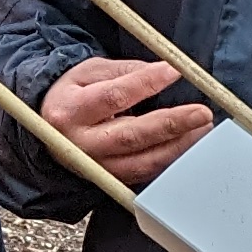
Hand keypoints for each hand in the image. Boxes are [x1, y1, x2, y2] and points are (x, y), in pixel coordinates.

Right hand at [41, 54, 215, 188]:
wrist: (49, 132)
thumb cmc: (73, 96)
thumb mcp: (87, 72)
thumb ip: (123, 72)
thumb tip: (160, 72)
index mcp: (70, 111)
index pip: (113, 97)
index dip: (145, 84)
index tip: (174, 71)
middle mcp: (81, 144)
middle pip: (131, 136)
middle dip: (171, 125)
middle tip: (201, 113)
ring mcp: (96, 167)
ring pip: (141, 163)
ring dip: (177, 148)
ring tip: (203, 129)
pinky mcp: (109, 180)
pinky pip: (144, 175)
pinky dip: (169, 162)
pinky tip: (188, 147)